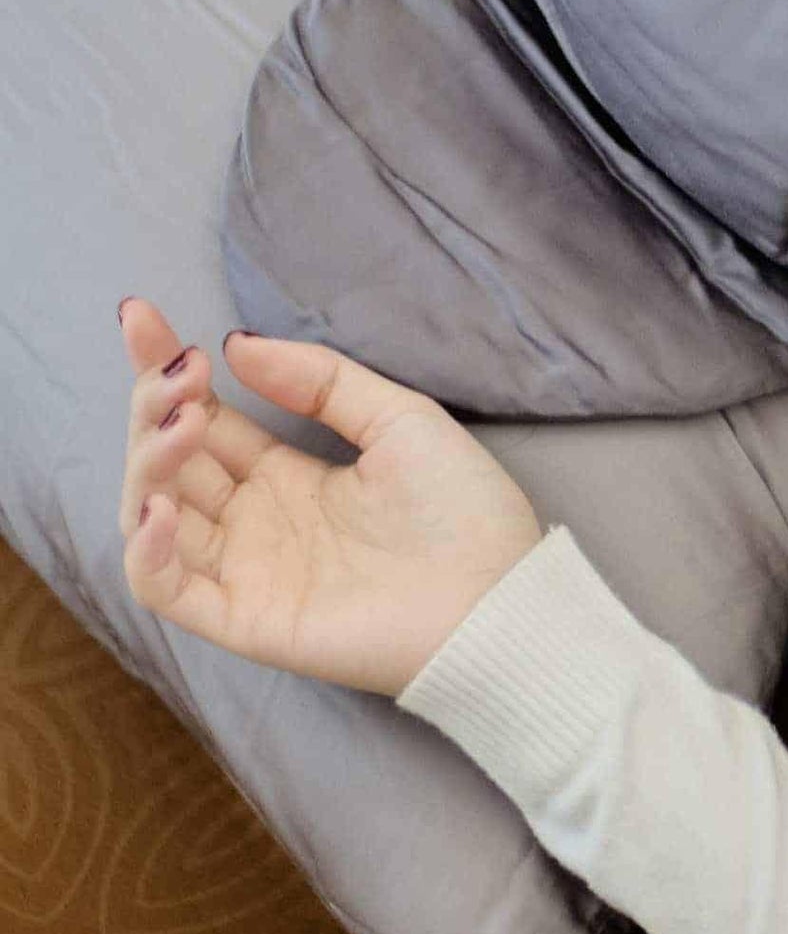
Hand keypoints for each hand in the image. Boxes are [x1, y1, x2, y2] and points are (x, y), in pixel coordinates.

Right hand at [118, 298, 544, 698]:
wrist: (498, 596)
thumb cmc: (462, 510)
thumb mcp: (400, 419)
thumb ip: (322, 381)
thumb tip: (236, 345)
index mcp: (290, 476)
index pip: (205, 418)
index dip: (165, 369)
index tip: (141, 315)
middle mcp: (256, 521)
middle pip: (169, 460)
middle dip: (155, 406)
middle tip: (181, 372)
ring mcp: (246, 570)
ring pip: (152, 514)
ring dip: (150, 463)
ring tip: (185, 422)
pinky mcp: (246, 619)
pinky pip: (165, 590)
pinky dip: (146, 550)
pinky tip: (166, 505)